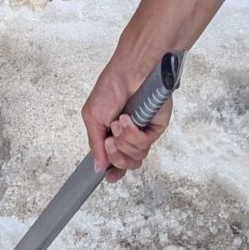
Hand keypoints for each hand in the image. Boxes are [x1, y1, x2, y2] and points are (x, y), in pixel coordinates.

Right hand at [82, 49, 173, 179]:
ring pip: (136, 157)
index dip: (113, 172)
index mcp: (112, 135)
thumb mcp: (93, 117)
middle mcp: (128, 137)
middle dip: (116, 154)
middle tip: (110, 139)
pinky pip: (145, 144)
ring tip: (119, 122)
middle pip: (125, 164)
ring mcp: (143, 133)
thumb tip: (98, 167)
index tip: (109, 177)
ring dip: (124, 141)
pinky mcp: (155, 129)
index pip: (114, 161)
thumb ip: (96, 145)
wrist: (130, 72)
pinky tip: (128, 120)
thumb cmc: (110, 88)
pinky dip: (133, 134)